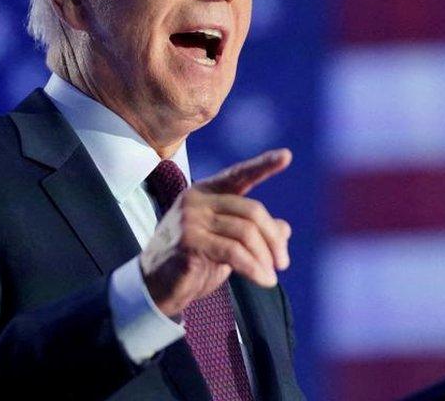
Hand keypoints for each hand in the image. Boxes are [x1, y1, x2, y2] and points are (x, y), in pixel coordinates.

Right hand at [140, 148, 292, 317]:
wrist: (157, 288)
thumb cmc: (194, 263)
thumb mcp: (226, 244)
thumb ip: (251, 232)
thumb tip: (284, 228)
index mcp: (205, 192)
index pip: (238, 175)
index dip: (263, 165)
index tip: (286, 155)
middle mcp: (196, 200)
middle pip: (251, 211)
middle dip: (273, 239)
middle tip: (283, 263)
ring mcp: (190, 218)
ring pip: (246, 232)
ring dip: (264, 258)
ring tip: (271, 277)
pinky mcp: (189, 240)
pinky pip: (234, 252)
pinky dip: (254, 268)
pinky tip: (264, 280)